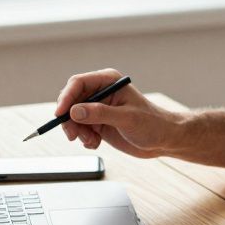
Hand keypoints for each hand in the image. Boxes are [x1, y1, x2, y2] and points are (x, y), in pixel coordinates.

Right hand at [55, 68, 184, 158]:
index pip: (78, 83)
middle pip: (71, 101)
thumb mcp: (126, 118)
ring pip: (72, 117)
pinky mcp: (97, 123)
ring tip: (91, 141)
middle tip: (74, 135)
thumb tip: (75, 111)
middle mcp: (100, 92)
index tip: (60, 114)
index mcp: (108, 81)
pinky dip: (83, 138)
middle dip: (69, 119)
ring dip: (77, 131)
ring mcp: (97, 108)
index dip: (66, 98)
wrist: (163, 139)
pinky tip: (95, 143)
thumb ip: (100, 114)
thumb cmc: (152, 124)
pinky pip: (79, 128)